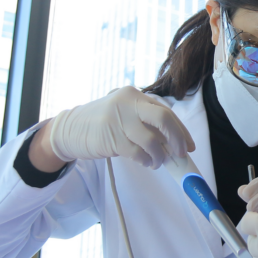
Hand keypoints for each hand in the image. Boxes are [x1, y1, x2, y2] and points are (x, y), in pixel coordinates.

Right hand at [45, 87, 194, 168]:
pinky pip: (138, 153)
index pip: (166, 111)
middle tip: (180, 154)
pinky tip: (145, 162)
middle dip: (178, 138)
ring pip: (152, 140)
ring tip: (156, 162)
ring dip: (160, 156)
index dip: (182, 130)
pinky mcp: (111, 138)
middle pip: (164, 118)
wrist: (69, 130)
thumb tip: (174, 142)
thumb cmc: (101, 124)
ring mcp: (119, 120)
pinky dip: (146, 160)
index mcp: (135, 95)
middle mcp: (129, 103)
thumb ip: (145, 122)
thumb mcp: (124, 114)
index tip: (189, 146)